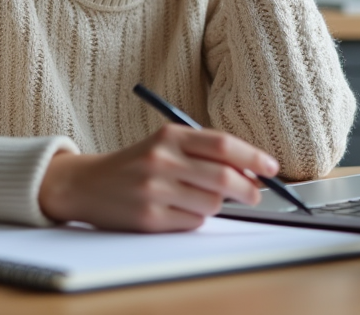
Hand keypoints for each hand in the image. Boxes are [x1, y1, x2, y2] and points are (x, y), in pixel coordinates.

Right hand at [37, 124, 278, 231]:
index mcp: (169, 136)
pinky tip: (178, 210)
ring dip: (217, 205)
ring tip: (199, 198)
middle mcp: (162, 160)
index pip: (223, 145)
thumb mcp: (165, 145)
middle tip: (255, 194)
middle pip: (225, 177)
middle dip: (249, 189)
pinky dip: (195, 219)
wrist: (87, 184)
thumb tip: (250, 171)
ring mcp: (155, 190)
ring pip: (213, 204)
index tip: (272, 167)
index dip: (253, 157)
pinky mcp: (149, 218)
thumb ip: (203, 153)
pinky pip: (193, 222)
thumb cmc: (135, 164)